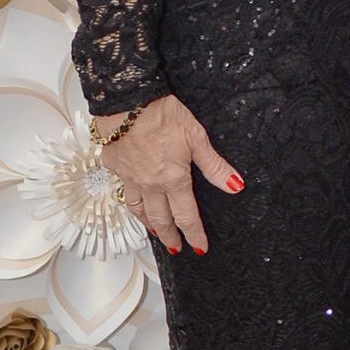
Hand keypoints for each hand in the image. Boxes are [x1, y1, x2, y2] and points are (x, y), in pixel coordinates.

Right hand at [97, 95, 241, 254]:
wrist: (127, 101)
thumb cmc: (161, 114)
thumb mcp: (196, 137)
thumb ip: (214, 166)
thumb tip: (234, 185)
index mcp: (173, 180)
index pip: (187, 217)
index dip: (194, 234)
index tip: (199, 246)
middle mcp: (150, 184)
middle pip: (161, 219)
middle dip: (170, 236)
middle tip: (176, 248)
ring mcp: (130, 177)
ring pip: (138, 209)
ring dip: (148, 224)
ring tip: (154, 232)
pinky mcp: (114, 166)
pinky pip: (122, 189)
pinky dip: (129, 199)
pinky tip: (132, 199)